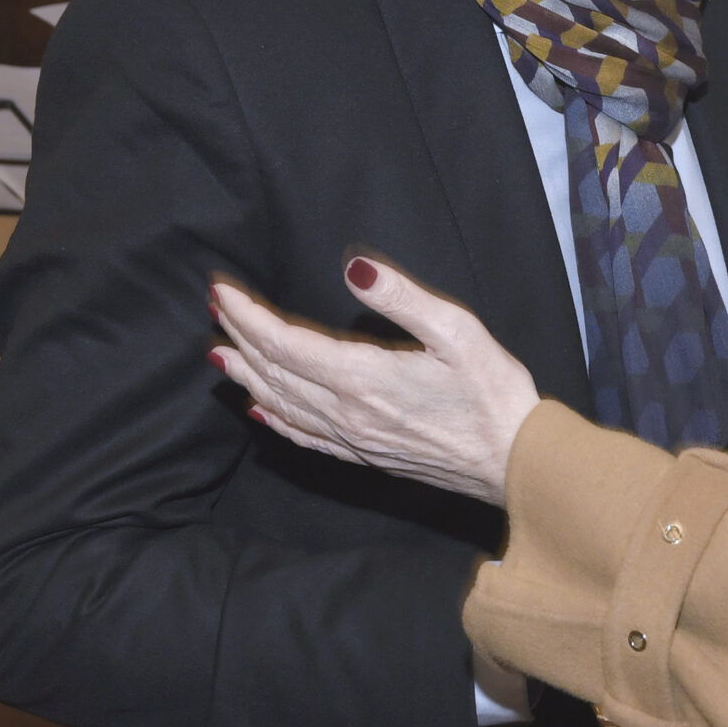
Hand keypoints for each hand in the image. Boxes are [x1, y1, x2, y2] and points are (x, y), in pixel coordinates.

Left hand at [210, 258, 539, 505]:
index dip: (248, 316)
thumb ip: (401, 297)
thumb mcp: (458, 330)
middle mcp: (346, 412)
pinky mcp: (363, 455)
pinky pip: (303, 436)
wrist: (512, 460)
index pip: (284, 343)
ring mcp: (352, 438)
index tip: (222, 291)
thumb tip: (354, 266)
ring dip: (247, 375)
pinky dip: (274, 418)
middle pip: (274, 372)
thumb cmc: (493, 392)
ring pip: (281, 404)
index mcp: (363, 377)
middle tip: (214, 309)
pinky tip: (260, 409)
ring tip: (221, 353)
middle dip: (240, 338)